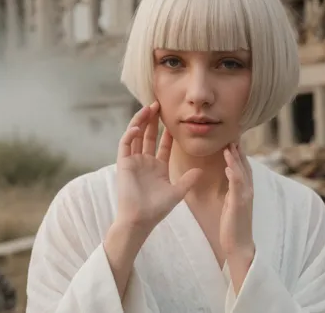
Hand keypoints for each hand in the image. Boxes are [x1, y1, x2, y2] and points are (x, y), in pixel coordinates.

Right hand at [115, 101, 201, 235]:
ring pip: (135, 136)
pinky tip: (137, 127)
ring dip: (140, 121)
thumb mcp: (177, 192)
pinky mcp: (123, 163)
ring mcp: (133, 161)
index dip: (167, 132)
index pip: (163, 145)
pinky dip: (130, 134)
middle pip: (148, 136)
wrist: (140, 219)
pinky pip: (125, 144)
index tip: (173, 120)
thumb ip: (188, 180)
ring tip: (148, 108)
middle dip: (152, 120)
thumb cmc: (157, 209)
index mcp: (158, 167)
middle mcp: (145, 162)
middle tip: (158, 105)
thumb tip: (201, 170)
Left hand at [220, 143, 254, 256]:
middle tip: (233, 135)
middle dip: (239, 151)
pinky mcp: (239, 205)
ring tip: (229, 147)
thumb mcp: (232, 202)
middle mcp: (248, 191)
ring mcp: (244, 197)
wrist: (238, 244)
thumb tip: (228, 175)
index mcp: (245, 190)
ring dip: (235, 160)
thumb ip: (232, 188)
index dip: (239, 153)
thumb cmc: (233, 224)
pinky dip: (234, 176)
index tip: (233, 139)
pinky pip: (237, 187)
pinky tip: (228, 168)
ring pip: (241, 174)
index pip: (243, 167)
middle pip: (244, 166)